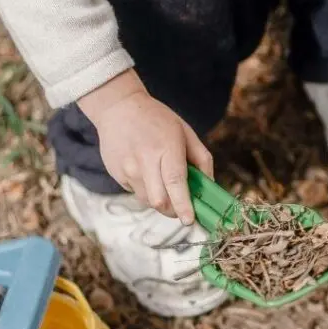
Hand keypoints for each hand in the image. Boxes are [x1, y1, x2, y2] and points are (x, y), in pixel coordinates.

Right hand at [79, 71, 212, 224]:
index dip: (183, 205)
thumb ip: (202, 159)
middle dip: (174, 211)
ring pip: (148, 201)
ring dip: (161, 200)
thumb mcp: (186, 132)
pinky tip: (145, 171)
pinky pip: (136, 193)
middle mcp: (144, 161)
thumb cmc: (158, 120)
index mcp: (166, 148)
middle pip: (160, 201)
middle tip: (182, 209)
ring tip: (161, 180)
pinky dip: (146, 190)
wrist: (118, 108)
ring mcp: (127, 169)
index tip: (189, 220)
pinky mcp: (116, 174)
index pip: (175, 182)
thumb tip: (210, 186)